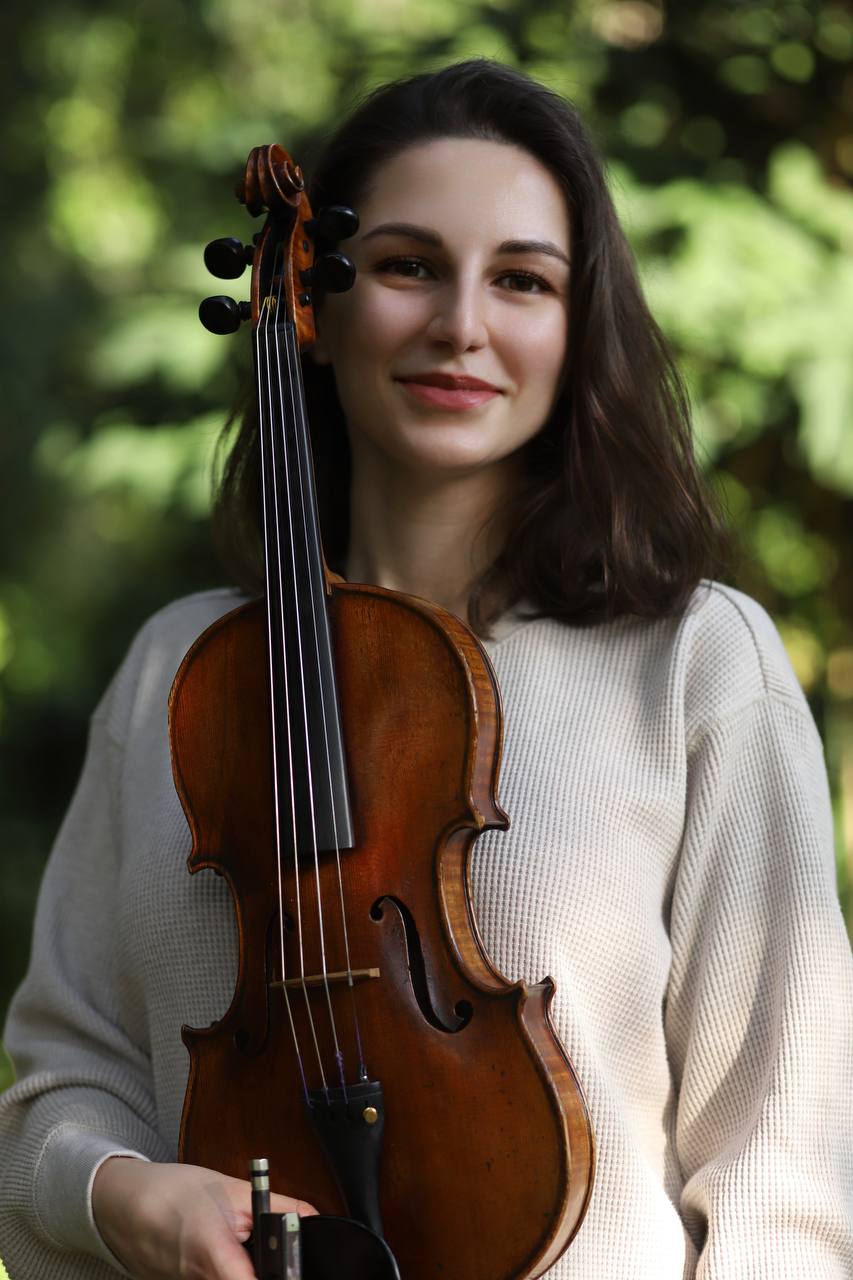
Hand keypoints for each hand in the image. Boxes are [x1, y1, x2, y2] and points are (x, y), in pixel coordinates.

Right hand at [92, 1157, 316, 1279]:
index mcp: (214, 1251)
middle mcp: (199, 1279)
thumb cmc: (177, 1191)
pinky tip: (232, 1255)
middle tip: (281, 1261)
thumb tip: (313, 1218)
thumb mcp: (233, 1189)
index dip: (278, 1279)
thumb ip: (277, 1206)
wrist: (127, 1203)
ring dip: (247, 1270)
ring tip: (252, 1253)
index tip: (294, 1273)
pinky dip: (229, 1271)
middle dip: (267, 1272)